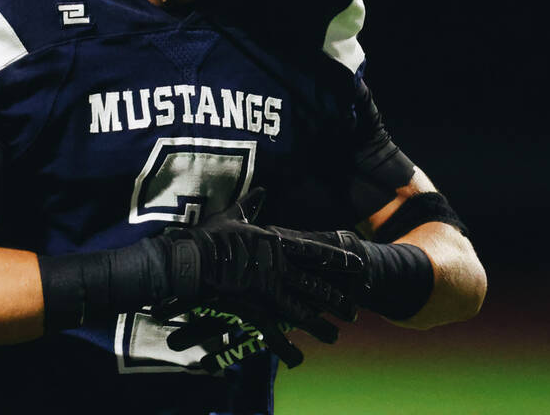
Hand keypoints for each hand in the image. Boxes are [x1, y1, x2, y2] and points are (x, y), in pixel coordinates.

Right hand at [151, 188, 363, 369]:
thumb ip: (251, 205)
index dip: (339, 260)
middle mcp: (279, 268)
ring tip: (336, 335)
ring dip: (320, 325)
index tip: (359, 265)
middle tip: (355, 309)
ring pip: (302, 311)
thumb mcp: (233, 216)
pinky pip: (273, 332)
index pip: (316, 252)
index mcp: (276, 244)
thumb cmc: (209, 236)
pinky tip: (298, 360)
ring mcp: (268, 290)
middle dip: (336, 299)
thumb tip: (262, 189)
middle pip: (315, 286)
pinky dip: (285, 348)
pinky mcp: (254, 309)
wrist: (190, 260)